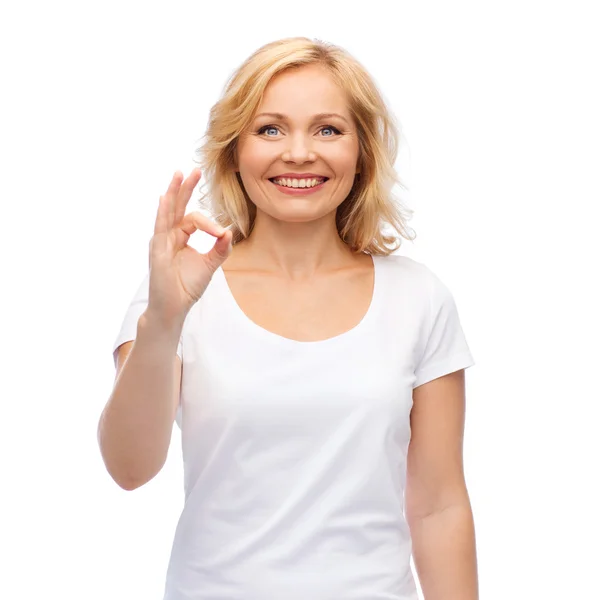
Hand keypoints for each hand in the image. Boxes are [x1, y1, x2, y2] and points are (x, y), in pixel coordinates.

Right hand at [147, 168, 231, 324]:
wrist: (174, 307)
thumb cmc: (187, 286)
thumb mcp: (209, 265)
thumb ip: (220, 249)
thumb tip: (229, 231)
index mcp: (180, 237)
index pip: (193, 219)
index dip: (209, 224)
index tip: (221, 233)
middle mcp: (168, 236)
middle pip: (177, 207)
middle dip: (185, 188)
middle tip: (195, 170)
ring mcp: (161, 242)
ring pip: (168, 212)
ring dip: (174, 193)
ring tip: (179, 174)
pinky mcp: (157, 251)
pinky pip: (160, 229)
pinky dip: (163, 213)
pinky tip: (165, 199)